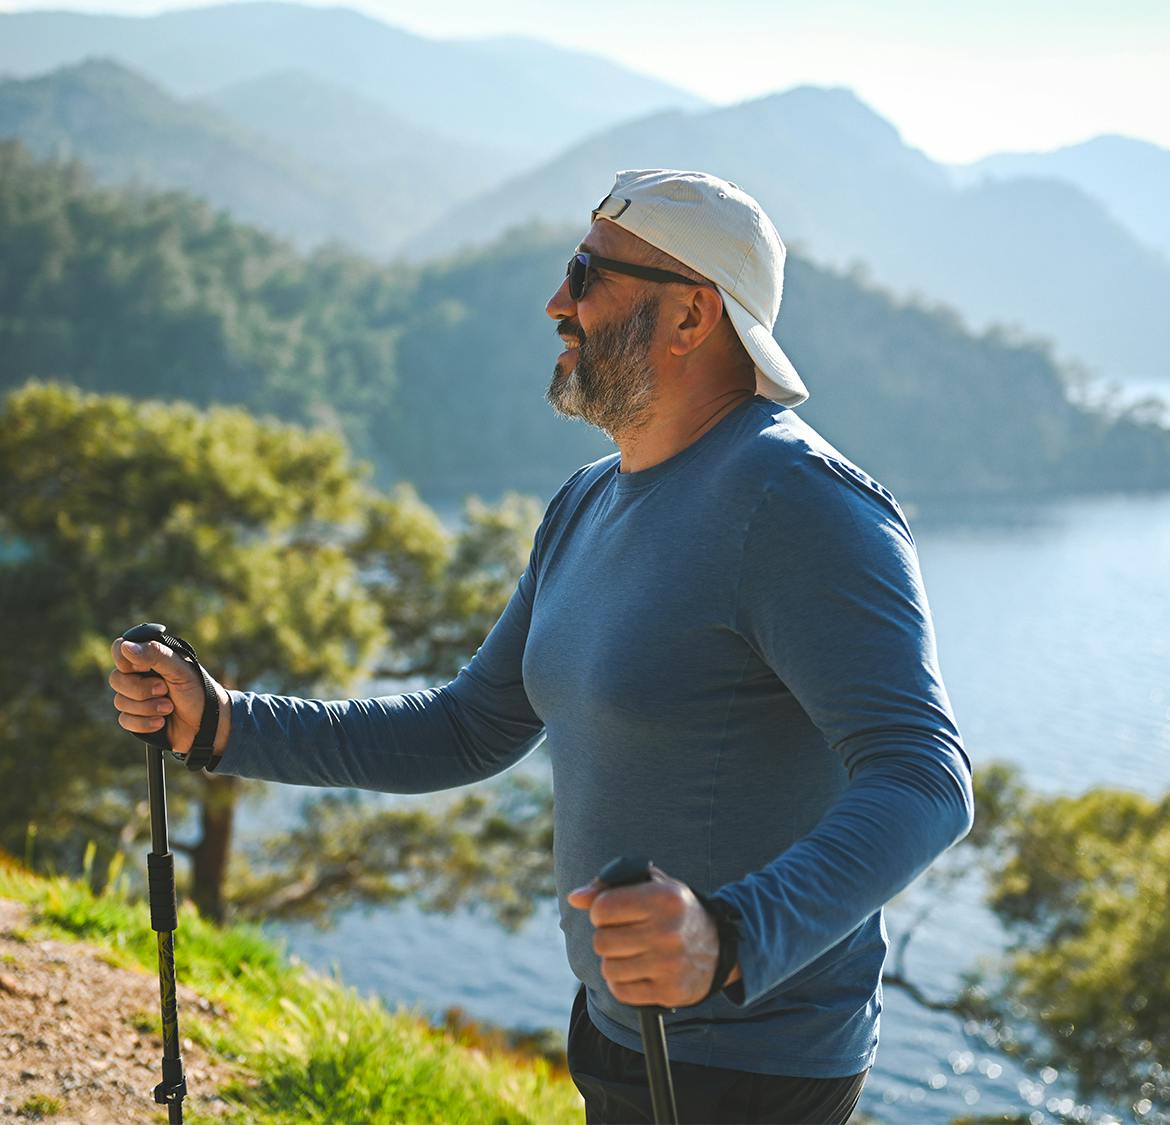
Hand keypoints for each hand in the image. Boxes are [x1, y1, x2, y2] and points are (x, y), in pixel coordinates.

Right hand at [108, 637, 230, 755]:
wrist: (207, 723)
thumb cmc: (198, 691)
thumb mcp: (181, 670)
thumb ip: (156, 655)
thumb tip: (126, 646)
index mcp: (149, 659)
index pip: (120, 649)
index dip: (123, 659)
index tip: (142, 668)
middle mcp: (139, 677)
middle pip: (116, 679)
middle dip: (141, 689)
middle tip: (164, 690)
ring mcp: (135, 698)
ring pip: (120, 702)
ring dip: (147, 707)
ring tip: (169, 707)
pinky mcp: (135, 719)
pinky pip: (125, 720)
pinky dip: (145, 723)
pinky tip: (161, 722)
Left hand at [567, 863, 739, 1007]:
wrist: (719, 947)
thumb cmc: (674, 911)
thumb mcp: (650, 886)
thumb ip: (609, 886)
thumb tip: (574, 899)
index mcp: (664, 898)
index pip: (603, 908)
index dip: (600, 910)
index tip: (611, 912)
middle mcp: (668, 931)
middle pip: (601, 941)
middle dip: (606, 937)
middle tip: (623, 934)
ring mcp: (669, 965)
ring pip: (608, 968)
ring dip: (614, 961)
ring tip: (632, 952)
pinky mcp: (669, 992)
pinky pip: (621, 991)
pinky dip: (622, 982)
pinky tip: (637, 971)